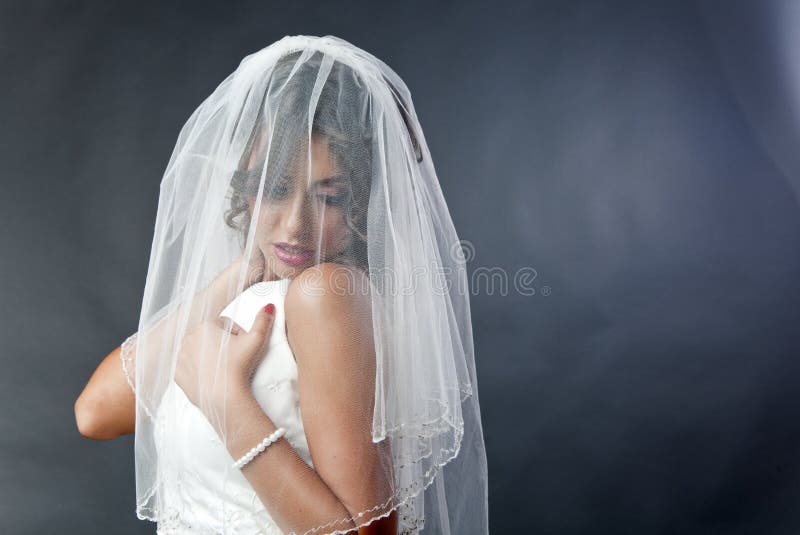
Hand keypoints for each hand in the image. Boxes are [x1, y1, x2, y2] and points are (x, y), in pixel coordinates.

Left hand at [175, 304, 275, 418]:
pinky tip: (210, 376)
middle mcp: (188, 338)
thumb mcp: (256, 340)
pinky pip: (188, 366)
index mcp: (205, 326)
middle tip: (234, 358)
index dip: (237, 335)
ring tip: (223, 367)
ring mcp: (181, 356)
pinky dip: (198, 369)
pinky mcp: (177, 373)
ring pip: (198, 350)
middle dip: (221, 344)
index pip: (224, 324)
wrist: (224, 397)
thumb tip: (268, 306)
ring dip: (209, 355)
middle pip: (210, 336)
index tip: (241, 347)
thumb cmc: (239, 367)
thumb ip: (263, 320)